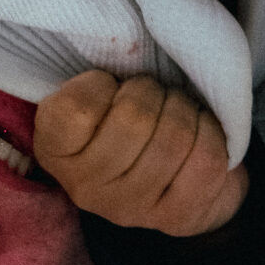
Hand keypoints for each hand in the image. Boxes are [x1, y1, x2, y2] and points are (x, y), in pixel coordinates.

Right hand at [34, 69, 248, 235]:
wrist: (168, 174)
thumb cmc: (125, 116)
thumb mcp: (97, 92)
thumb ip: (98, 73)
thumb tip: (129, 46)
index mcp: (54, 149)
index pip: (77, 107)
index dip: (103, 84)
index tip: (110, 89)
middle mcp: (85, 187)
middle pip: (133, 118)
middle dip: (153, 92)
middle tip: (153, 95)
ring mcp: (130, 208)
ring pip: (173, 136)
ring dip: (183, 110)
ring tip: (176, 112)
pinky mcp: (177, 217)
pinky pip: (206, 159)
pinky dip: (209, 132)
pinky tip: (199, 130)